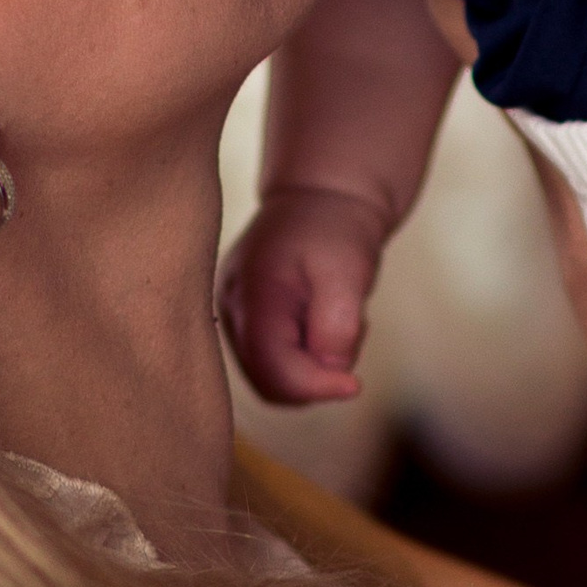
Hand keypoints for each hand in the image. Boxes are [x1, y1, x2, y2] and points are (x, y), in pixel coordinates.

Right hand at [218, 185, 391, 404]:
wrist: (320, 198)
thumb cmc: (336, 230)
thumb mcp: (349, 270)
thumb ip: (338, 323)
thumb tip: (331, 370)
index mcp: (252, 295)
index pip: (273, 371)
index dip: (315, 388)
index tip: (355, 384)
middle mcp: (230, 311)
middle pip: (269, 383)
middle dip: (316, 377)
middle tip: (348, 335)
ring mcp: (232, 318)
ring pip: (274, 379)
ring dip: (314, 367)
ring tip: (336, 319)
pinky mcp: (244, 323)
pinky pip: (276, 364)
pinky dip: (307, 357)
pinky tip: (322, 322)